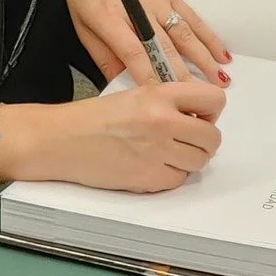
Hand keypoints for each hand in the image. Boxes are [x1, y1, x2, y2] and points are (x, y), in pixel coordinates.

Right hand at [8, 82, 225, 191]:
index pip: (215, 100)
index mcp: (159, 95)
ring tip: (165, 152)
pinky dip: (170, 175)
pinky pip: (179, 180)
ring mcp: (157, 152)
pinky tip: (151, 164)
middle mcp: (162, 122)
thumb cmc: (92, 119)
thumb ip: (170, 102)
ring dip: (188, 159)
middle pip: (212, 138)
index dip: (210, 112)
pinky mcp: (149, 178)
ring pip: (199, 162)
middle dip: (203, 140)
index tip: (199, 117)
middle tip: (184, 139)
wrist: (61, 141)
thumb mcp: (136, 95)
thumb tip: (200, 116)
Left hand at [64, 0, 230, 86]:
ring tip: (220, 81)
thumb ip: (104, 57)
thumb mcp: (82, 28)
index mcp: (108, 17)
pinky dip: (209, 37)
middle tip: (198, 99)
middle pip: (164, 45)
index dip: (149, 76)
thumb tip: (124, 87)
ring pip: (185, 32)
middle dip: (183, 75)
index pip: (133, 52)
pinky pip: (193, 17)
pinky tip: (222, 54)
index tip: (164, 99)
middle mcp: (136, 7)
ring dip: (204, 58)